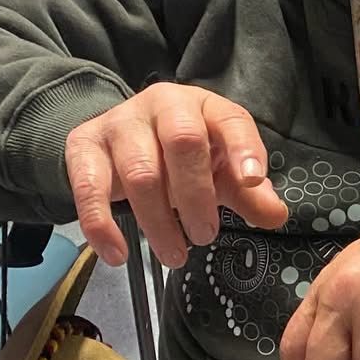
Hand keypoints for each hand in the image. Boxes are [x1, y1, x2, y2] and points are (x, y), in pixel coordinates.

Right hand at [65, 84, 288, 267]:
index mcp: (204, 106)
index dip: (244, 148)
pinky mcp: (83, 146)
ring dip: (159, 221)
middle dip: (196, 195)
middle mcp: (162, 105)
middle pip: (183, 141)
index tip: (252, 181)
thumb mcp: (218, 171)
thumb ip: (248, 194)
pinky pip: (89, 188)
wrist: (117, 140)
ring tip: (175, 255)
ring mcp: (119, 123)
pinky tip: (118, 255)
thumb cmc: (180, 158)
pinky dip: (102, 226)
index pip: (231, 120)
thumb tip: (275, 216)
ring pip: (140, 172)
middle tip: (205, 235)